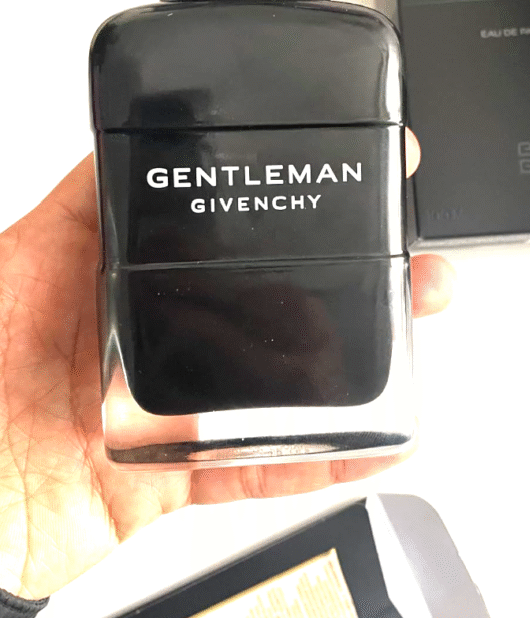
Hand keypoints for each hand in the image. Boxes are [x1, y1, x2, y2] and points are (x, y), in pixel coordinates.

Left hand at [0, 140, 453, 600]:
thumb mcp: (13, 265)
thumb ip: (71, 212)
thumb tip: (114, 148)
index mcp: (111, 282)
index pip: (210, 236)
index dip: (274, 213)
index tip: (334, 188)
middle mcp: (145, 339)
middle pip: (258, 305)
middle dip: (340, 282)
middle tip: (399, 262)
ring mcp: (165, 403)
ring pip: (271, 380)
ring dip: (345, 361)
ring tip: (402, 333)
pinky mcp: (171, 469)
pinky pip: (253, 466)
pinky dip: (315, 459)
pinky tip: (370, 439)